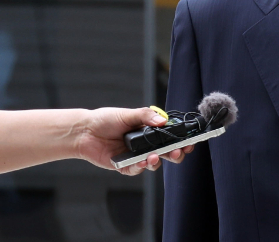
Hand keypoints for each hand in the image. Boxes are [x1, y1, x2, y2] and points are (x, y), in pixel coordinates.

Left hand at [75, 107, 193, 175]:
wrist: (84, 131)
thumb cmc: (106, 119)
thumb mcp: (129, 114)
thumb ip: (146, 117)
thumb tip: (163, 122)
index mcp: (150, 130)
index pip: (171, 136)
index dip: (182, 140)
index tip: (190, 142)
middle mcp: (146, 144)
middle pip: (167, 152)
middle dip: (176, 153)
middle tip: (178, 151)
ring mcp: (136, 155)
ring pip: (154, 163)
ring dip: (157, 160)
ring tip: (153, 156)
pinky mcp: (125, 166)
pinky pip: (137, 170)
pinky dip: (141, 167)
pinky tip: (141, 162)